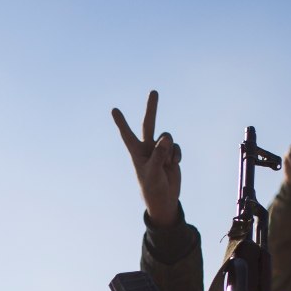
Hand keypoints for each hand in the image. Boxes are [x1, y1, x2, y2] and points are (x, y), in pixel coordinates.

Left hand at [112, 90, 181, 226]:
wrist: (164, 199)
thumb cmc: (153, 187)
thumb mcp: (153, 172)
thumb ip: (159, 154)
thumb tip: (167, 138)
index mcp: (136, 152)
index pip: (127, 135)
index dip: (121, 122)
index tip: (114, 110)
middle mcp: (147, 147)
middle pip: (149, 123)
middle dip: (152, 108)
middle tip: (154, 91)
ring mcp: (160, 149)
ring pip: (167, 138)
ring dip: (169, 150)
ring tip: (166, 164)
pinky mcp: (171, 153)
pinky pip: (176, 147)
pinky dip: (177, 155)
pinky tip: (174, 164)